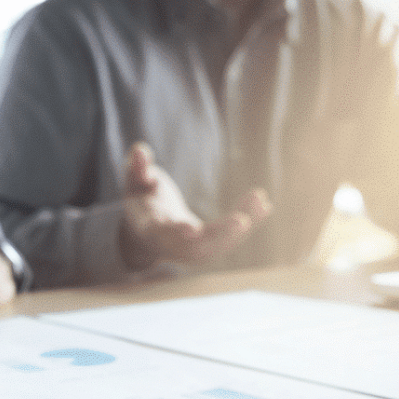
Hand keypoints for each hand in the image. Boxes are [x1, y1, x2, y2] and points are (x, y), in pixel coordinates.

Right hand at [121, 142, 271, 268]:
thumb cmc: (141, 201)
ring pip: (219, 243)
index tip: (192, 230)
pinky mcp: (209, 246)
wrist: (148, 231)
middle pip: (196, 246)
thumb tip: (139, 150)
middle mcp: (173, 244)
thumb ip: (137, 168)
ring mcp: (192, 249)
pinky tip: (264, 205)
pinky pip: (230, 238)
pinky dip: (249, 223)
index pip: (162, 232)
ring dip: (241, 226)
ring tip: (260, 200)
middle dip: (219, 235)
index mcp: (151, 228)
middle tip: (241, 221)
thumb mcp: (134, 183)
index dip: (176, 231)